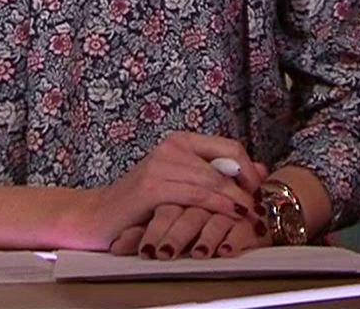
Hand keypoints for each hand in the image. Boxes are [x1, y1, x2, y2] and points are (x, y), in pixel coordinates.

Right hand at [63, 132, 265, 250]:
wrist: (97, 216)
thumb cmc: (140, 204)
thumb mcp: (183, 184)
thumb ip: (217, 176)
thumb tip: (262, 170)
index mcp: (180, 141)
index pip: (230, 146)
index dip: (250, 169)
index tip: (260, 190)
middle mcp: (172, 147)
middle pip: (226, 163)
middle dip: (248, 188)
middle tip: (262, 208)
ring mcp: (161, 165)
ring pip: (213, 182)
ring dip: (237, 201)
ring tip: (252, 217)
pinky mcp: (152, 187)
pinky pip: (196, 196)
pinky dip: (218, 208)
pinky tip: (230, 218)